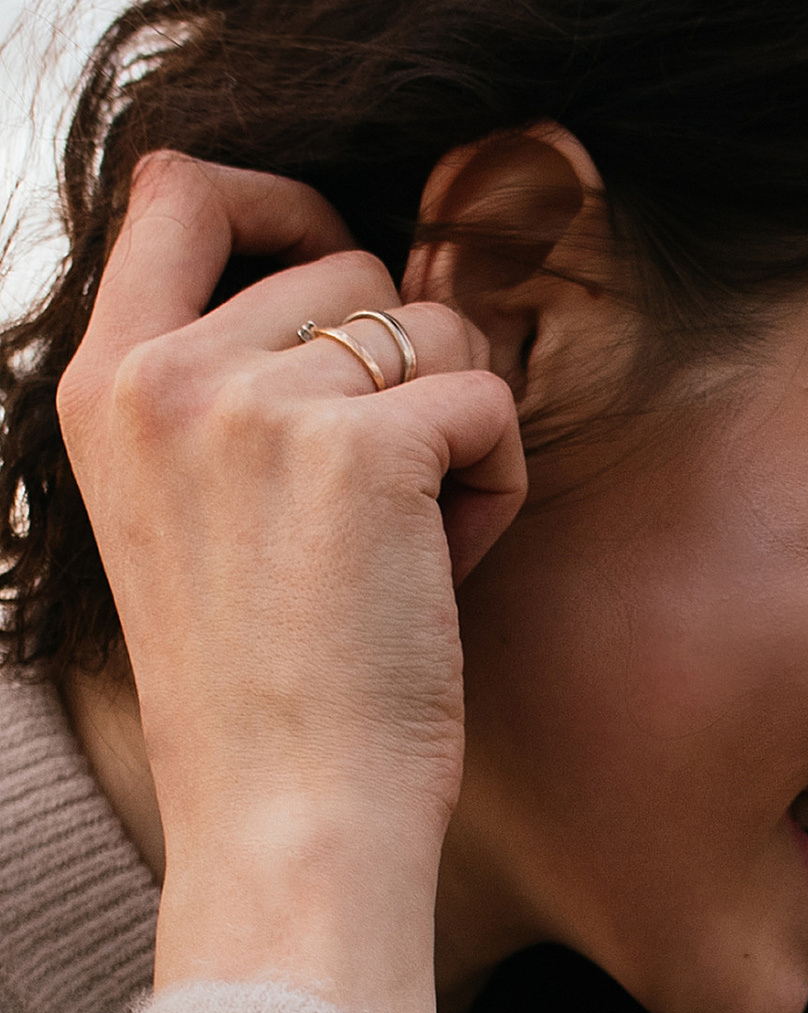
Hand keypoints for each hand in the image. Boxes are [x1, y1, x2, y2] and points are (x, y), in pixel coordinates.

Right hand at [55, 150, 526, 1012]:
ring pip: (435, 329)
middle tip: (373, 516)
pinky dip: (498, 484)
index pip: (179, 186)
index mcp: (104, 385)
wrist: (285, 826)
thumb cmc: (265, 695)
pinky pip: (489, 399)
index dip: (281, 202)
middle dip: (397, 373)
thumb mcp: (184, 514)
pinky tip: (445, 575)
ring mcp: (261, 404)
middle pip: (349, 263)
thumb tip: (351, 283)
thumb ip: (225, 391)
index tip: (335, 271)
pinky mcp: (367, 449)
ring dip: (452, 435)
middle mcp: (166, 375)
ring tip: (403, 556)